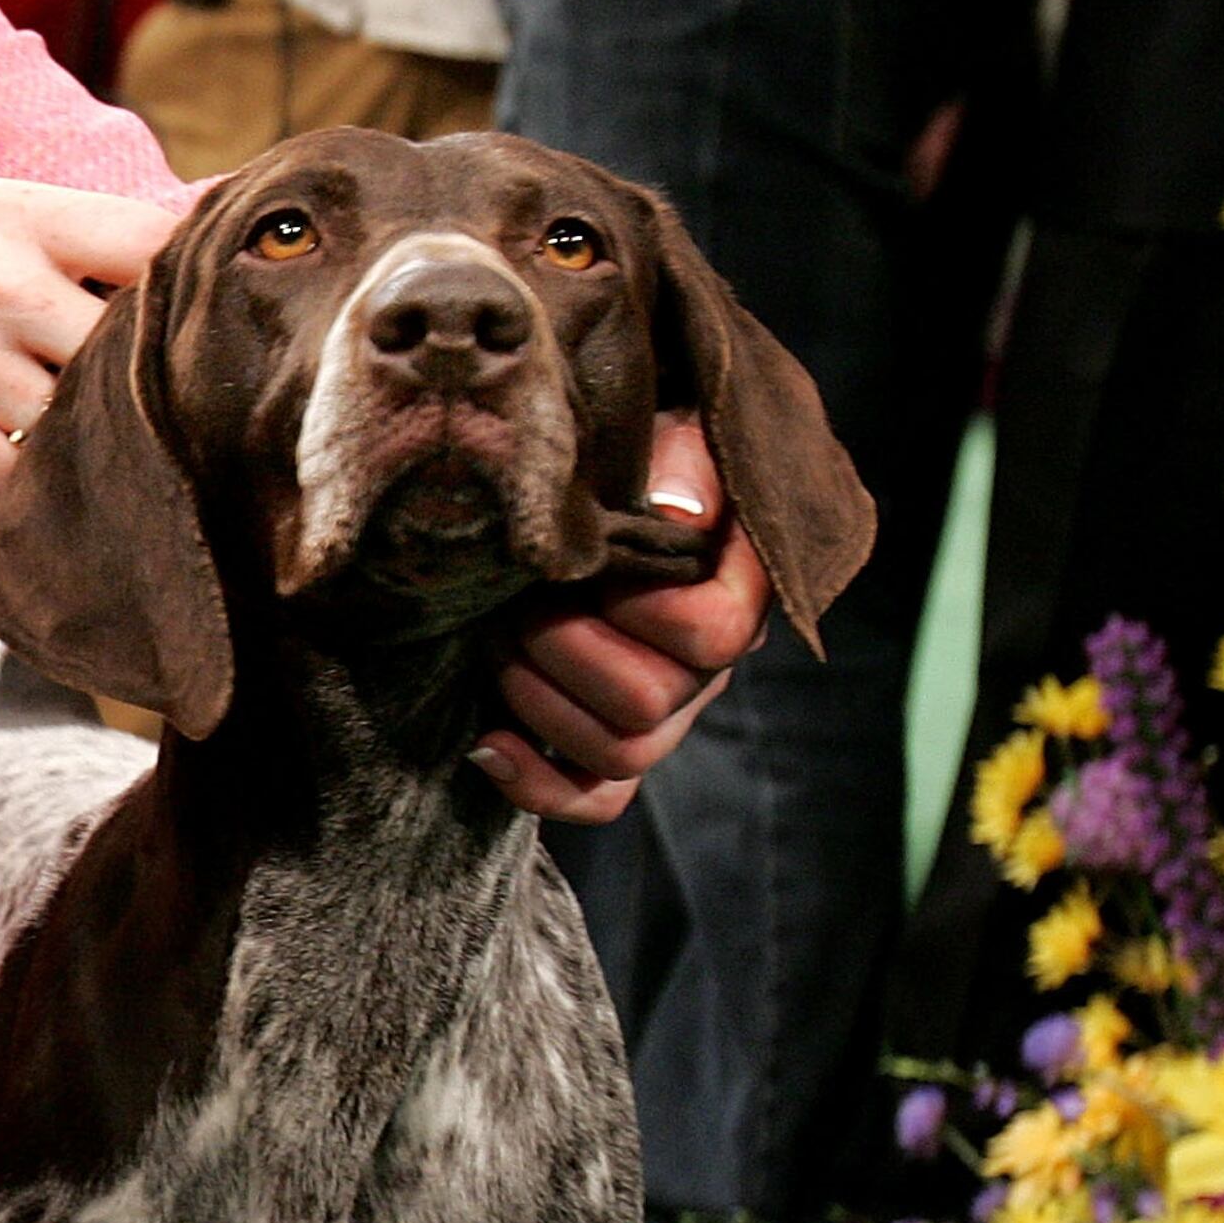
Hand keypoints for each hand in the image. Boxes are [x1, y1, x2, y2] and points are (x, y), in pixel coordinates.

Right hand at [0, 179, 180, 507]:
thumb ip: (91, 235)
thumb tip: (223, 210)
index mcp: (16, 215)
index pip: (156, 244)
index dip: (194, 297)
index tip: (206, 333)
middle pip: (126, 348)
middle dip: (134, 390)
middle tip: (137, 416)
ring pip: (79, 421)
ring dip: (77, 445)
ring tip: (55, 444)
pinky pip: (24, 478)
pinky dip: (30, 490)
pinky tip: (10, 476)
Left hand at [471, 416, 767, 824]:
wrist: (596, 479)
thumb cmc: (635, 449)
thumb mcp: (671, 424)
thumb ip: (685, 458)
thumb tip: (674, 513)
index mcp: (738, 589)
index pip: (714, 633)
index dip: (641, 608)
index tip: (595, 560)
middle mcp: (707, 663)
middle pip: (649, 702)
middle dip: (563, 651)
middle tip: (519, 602)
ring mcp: (663, 713)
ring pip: (619, 753)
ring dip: (538, 703)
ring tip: (497, 643)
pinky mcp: (610, 742)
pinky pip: (593, 798)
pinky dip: (535, 784)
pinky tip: (485, 744)